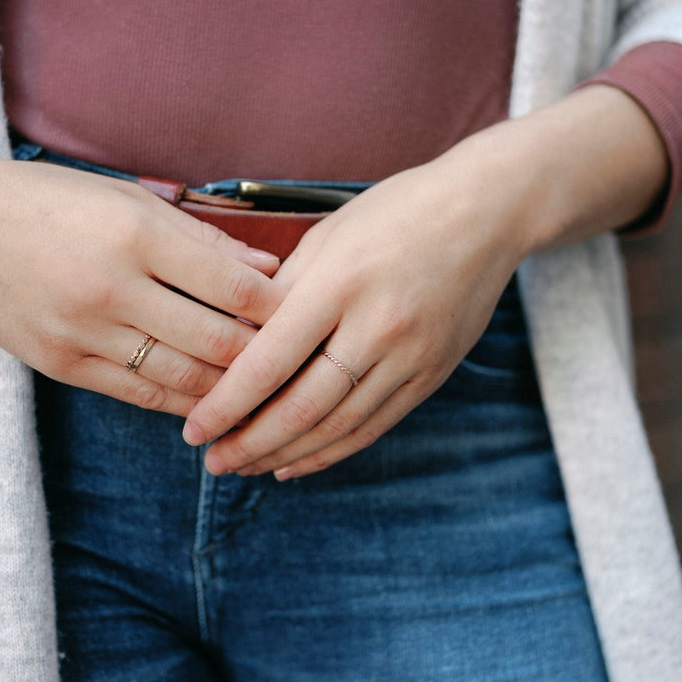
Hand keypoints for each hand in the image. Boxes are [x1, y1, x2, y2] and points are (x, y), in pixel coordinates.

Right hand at [0, 155, 285, 415]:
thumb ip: (203, 240)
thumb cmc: (58, 202)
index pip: (234, 287)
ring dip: (228, 388)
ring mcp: (83, 332)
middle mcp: (111, 287)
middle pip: (215, 341)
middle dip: (263, 358)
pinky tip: (208, 402)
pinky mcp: (61, 364)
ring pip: (180, 378)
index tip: (305, 317)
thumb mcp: (131, 200)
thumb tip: (269, 270)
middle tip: (295, 365)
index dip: (279, 309)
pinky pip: (138, 392)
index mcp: (136, 235)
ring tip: (260, 390)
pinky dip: (180, 401)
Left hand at [181, 148, 527, 477]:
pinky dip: (331, 451)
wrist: (486, 212)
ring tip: (246, 468)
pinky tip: (296, 463)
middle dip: (249, 443)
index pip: (269, 362)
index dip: (226, 405)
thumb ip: (282, 293)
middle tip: (213, 461)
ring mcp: (411, 355)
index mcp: (339, 283)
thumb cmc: (395, 213)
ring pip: (337, 426)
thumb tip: (236, 344)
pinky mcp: (432, 373)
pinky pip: (373, 426)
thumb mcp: (327, 237)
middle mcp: (377, 325)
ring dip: (285, 455)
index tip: (194, 429)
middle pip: (301, 407)